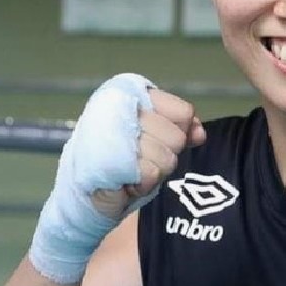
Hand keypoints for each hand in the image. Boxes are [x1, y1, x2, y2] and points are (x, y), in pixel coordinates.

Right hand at [91, 89, 205, 219]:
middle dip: (164, 155)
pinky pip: (151, 173)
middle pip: (178, 137)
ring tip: (131, 170)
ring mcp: (111, 130)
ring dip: (153, 172)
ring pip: (167, 157)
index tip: (157, 140)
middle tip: (140, 159)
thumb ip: (181, 129)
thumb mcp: (156, 138)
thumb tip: (200, 133)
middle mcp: (118, 104)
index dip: (179, 132)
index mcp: (129, 92)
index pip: (183, 112)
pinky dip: (142, 184)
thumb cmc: (124, 160)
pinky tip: (125, 182)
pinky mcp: (109, 159)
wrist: (85, 194)